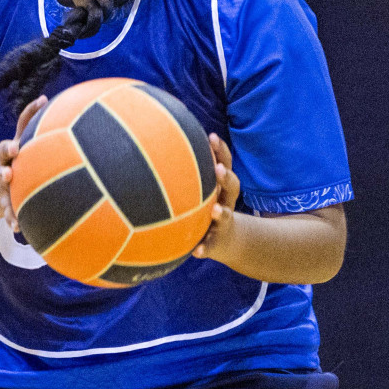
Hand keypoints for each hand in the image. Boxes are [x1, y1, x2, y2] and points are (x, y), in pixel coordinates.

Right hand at [0, 95, 47, 232]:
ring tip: (9, 206)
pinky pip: (7, 213)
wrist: (1, 190)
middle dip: (2, 170)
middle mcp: (3, 169)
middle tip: (8, 174)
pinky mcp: (4, 205)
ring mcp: (2, 188)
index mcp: (9, 154)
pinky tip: (18, 228)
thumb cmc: (20, 160)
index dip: (9, 147)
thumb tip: (45, 97)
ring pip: (1, 192)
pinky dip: (11, 220)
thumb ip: (32, 122)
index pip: (5, 147)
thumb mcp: (24, 142)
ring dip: (5, 197)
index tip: (16, 149)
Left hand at [192, 134, 242, 263]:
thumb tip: (156, 143)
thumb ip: (187, 171)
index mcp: (221, 187)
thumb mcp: (202, 189)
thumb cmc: (206, 207)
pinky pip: (210, 246)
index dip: (221, 150)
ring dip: (222, 213)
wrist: (225, 241)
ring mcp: (223, 223)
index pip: (225, 164)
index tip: (211, 137)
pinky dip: (204, 248)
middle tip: (218, 169)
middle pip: (233, 187)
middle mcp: (226, 202)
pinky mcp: (215, 243)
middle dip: (226, 177)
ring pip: (226, 215)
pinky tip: (196, 251)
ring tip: (216, 210)